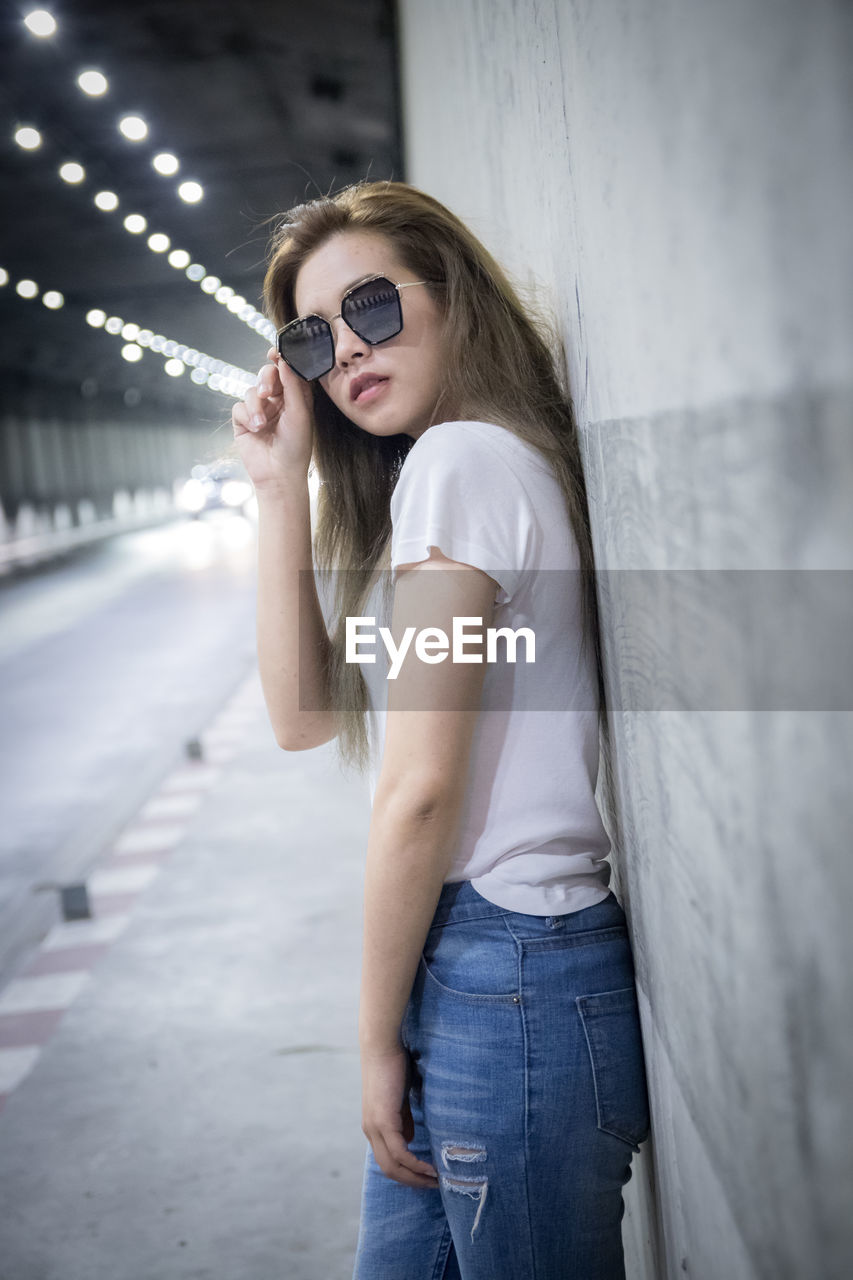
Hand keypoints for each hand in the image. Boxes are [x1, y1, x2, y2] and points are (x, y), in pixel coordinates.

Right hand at [231, 348, 315, 489]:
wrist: (278, 474)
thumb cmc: (296, 446)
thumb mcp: (300, 413)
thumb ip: (293, 385)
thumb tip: (284, 360)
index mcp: (296, 397)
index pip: (288, 371)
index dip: (282, 359)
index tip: (275, 352)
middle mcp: (278, 401)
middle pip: (267, 375)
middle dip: (266, 380)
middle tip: (267, 392)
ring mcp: (260, 410)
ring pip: (251, 391)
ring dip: (255, 405)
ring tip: (261, 424)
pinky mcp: (244, 421)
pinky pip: (239, 407)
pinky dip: (247, 416)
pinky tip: (255, 429)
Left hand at [360, 1043, 438, 1188]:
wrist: (382, 1046)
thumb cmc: (394, 1066)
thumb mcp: (400, 1099)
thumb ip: (403, 1119)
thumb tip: (410, 1140)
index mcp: (374, 1126)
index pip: (388, 1161)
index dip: (407, 1173)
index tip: (428, 1177)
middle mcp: (370, 1131)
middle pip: (389, 1170)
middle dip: (413, 1182)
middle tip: (436, 1185)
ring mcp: (375, 1128)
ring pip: (393, 1166)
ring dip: (416, 1177)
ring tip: (437, 1180)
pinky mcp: (383, 1121)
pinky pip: (400, 1153)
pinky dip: (415, 1165)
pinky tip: (431, 1168)